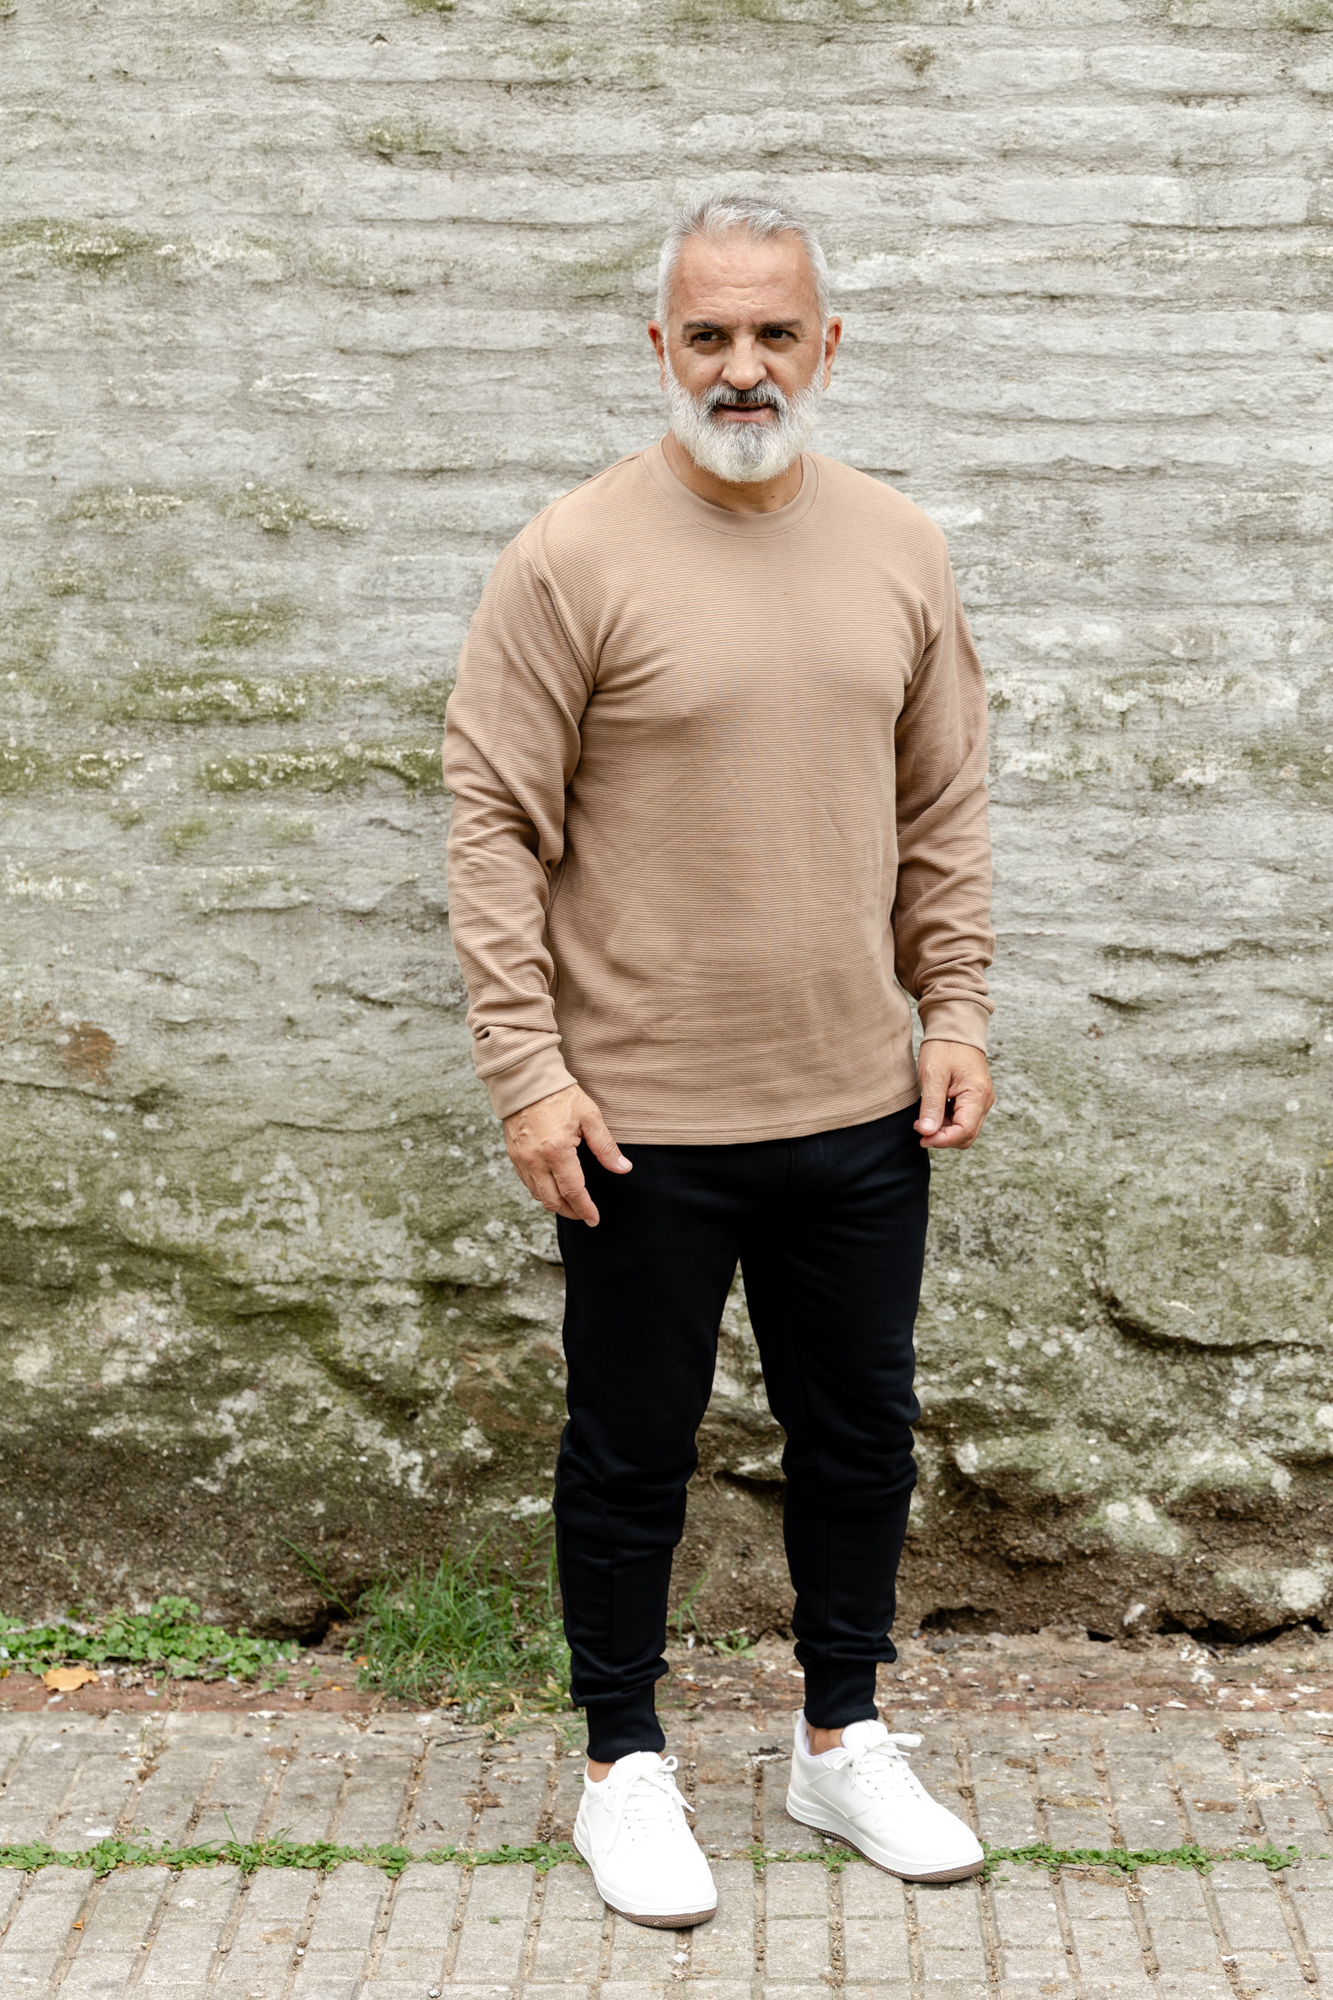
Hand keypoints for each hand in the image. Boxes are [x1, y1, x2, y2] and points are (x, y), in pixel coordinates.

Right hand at [502, 1083, 630, 1225]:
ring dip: (554, 1203)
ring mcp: (521, 1158)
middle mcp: (535, 1160)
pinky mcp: (512, 1154)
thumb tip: (622, 1168)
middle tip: (584, 1214)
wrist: (525, 1079)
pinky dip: (540, 1190)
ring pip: (537, 1194)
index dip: (585, 1209)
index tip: (594, 1219)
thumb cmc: (560, 1094)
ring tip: (570, 1203)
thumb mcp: (590, 1117)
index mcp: (557, 1151)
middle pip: (552, 1201)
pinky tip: (552, 1187)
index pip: (573, 1191)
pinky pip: (526, 1182)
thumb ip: (605, 1147)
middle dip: (570, 1212)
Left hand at [914, 1040, 994, 1150]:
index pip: (964, 1131)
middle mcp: (984, 1101)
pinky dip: (947, 1122)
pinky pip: (962, 1119)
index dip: (942, 1140)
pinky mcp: (974, 1099)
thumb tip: (928, 1132)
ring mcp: (981, 1101)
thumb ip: (932, 1106)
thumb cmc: (944, 1047)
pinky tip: (932, 1113)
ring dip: (944, 1131)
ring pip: (964, 1130)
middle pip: (966, 1135)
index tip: (921, 1137)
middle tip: (919, 1128)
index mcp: (977, 1095)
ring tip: (923, 1119)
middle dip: (943, 1138)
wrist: (955, 1028)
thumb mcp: (933, 1075)